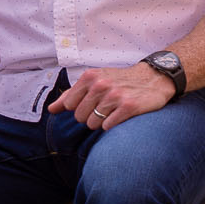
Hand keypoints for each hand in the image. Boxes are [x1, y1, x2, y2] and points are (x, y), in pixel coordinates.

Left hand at [49, 63, 177, 130]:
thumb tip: (50, 110)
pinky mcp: (128, 107)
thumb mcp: (94, 81)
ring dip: (102, 122)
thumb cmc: (119, 81)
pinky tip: (120, 116)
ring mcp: (115, 96)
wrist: (153, 78)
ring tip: (113, 111)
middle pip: (80, 117)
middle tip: (104, 108)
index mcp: (89, 77)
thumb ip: (70, 96)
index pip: (69, 105)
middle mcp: (100, 85)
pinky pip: (108, 126)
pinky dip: (112, 125)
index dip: (79, 109)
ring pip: (93, 124)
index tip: (91, 103)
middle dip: (90, 117)